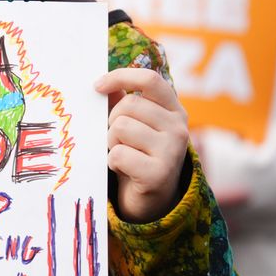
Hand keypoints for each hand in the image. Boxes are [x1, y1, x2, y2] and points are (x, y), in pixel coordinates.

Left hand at [96, 67, 189, 222]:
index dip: (120, 76)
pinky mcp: (159, 174)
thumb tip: (103, 85)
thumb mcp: (132, 124)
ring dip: (112, 142)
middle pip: (128, 104)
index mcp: (174, 110)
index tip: (97, 86)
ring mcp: (172, 151)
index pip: (150, 79)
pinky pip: (119, 154)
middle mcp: (179, 128)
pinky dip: (113, 162)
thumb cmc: (137, 154)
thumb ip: (120, 102)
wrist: (150, 199)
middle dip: (112, 121)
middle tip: (119, 140)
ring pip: (120, 127)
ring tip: (123, 154)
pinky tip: (124, 170)